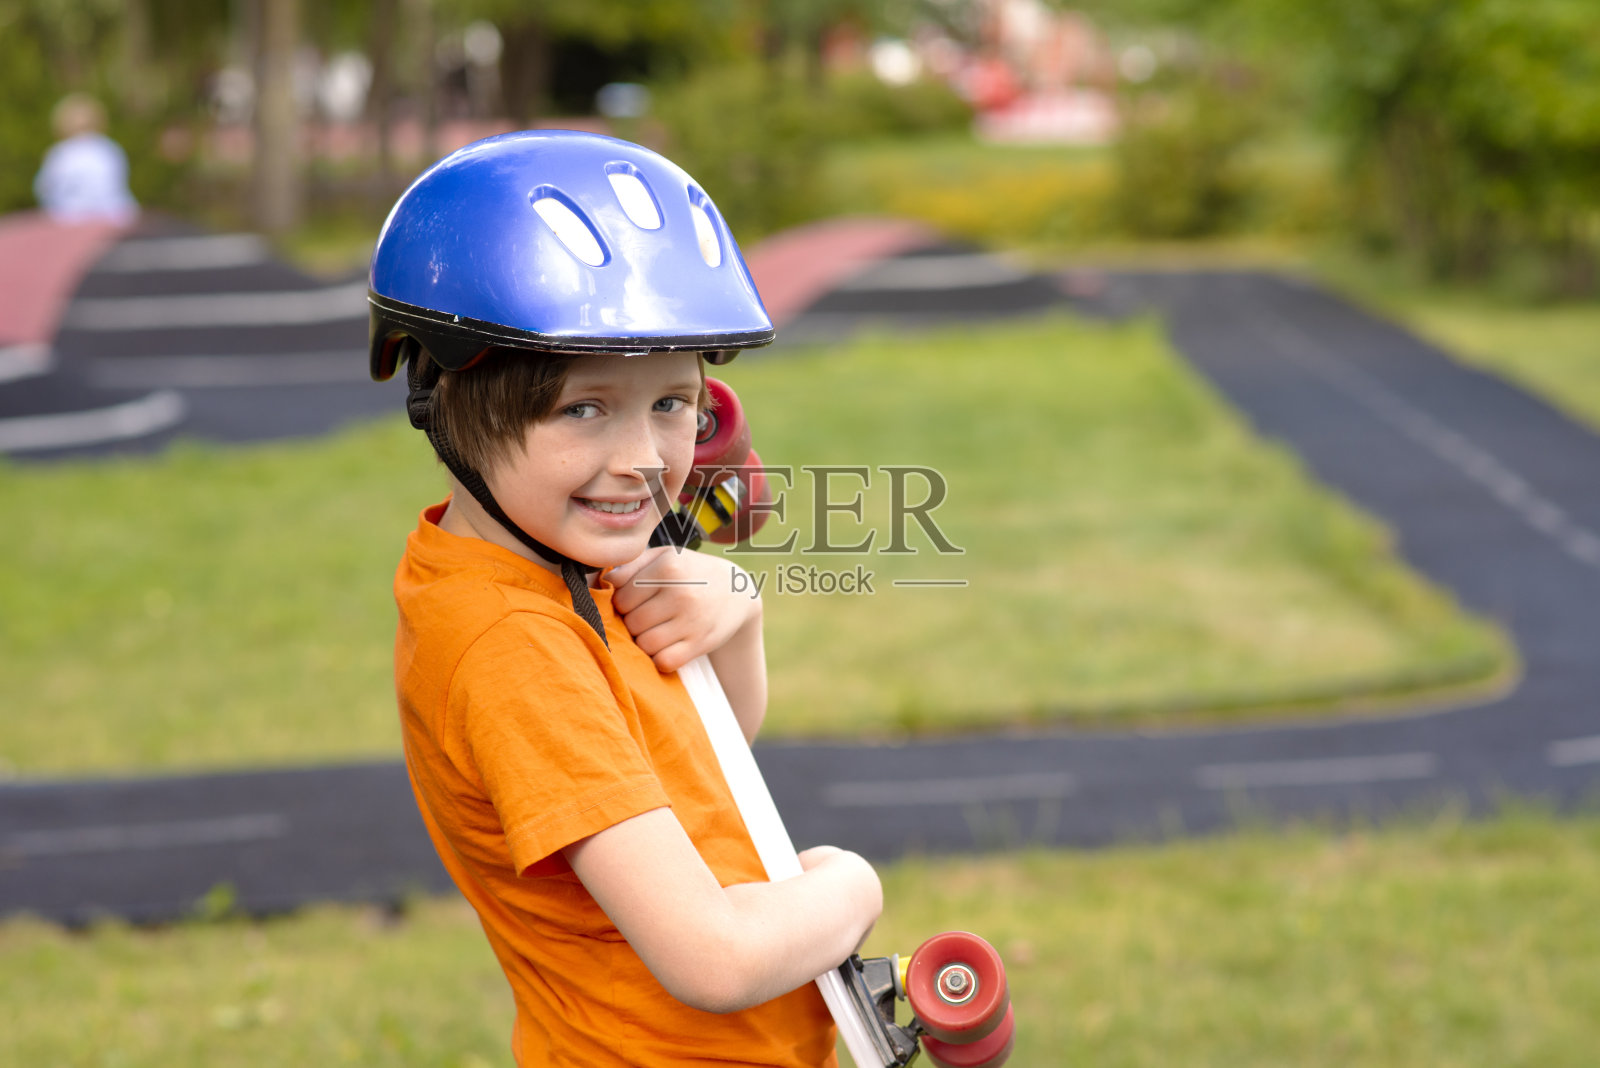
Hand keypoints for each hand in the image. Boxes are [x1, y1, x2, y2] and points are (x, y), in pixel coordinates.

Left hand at [608, 546, 760, 673]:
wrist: (736, 592)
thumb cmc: (690, 572)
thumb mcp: (665, 556)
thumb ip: (631, 565)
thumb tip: (602, 582)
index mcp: (668, 568)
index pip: (622, 597)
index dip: (623, 603)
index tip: (635, 602)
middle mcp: (680, 593)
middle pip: (631, 622)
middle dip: (633, 623)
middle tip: (646, 617)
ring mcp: (692, 621)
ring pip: (645, 644)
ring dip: (644, 642)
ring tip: (655, 631)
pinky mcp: (701, 643)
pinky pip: (665, 662)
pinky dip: (660, 659)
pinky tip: (666, 646)